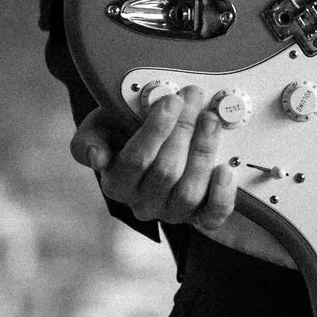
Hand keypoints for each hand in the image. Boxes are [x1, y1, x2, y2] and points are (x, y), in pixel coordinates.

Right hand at [71, 95, 237, 234]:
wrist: (150, 140)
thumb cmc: (126, 130)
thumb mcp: (101, 126)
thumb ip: (91, 138)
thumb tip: (96, 157)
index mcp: (117, 183)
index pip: (135, 160)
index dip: (156, 130)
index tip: (171, 101)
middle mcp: (143, 203)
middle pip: (166, 172)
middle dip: (183, 130)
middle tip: (194, 99)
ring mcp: (172, 212)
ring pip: (189, 192)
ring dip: (203, 152)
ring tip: (210, 120)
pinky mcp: (198, 217)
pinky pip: (212, 216)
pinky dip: (221, 194)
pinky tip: (225, 169)